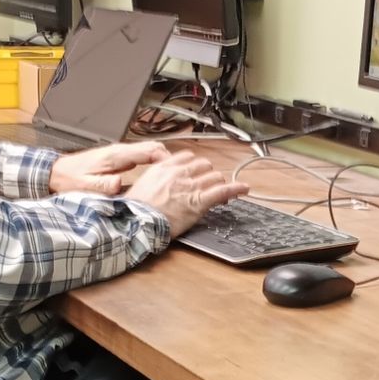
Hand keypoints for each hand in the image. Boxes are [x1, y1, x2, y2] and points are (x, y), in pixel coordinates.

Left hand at [48, 141, 169, 195]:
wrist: (56, 172)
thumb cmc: (69, 178)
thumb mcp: (85, 185)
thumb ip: (103, 184)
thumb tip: (119, 183)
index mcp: (116, 155)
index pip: (148, 150)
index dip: (166, 158)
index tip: (176, 169)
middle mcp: (120, 152)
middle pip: (153, 149)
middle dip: (170, 160)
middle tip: (182, 174)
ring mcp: (120, 155)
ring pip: (150, 152)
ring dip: (163, 161)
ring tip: (175, 175)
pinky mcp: (119, 160)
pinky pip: (143, 158)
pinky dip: (154, 164)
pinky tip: (159, 176)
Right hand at [125, 151, 250, 235]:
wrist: (136, 222)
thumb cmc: (135, 210)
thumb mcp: (140, 186)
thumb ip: (153, 179)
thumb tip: (157, 182)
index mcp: (164, 168)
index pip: (187, 157)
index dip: (194, 165)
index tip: (196, 171)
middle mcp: (179, 174)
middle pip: (203, 165)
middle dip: (208, 173)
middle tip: (208, 183)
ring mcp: (190, 187)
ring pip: (214, 176)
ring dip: (219, 182)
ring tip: (222, 191)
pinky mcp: (199, 202)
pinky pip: (223, 190)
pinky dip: (236, 188)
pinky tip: (244, 189)